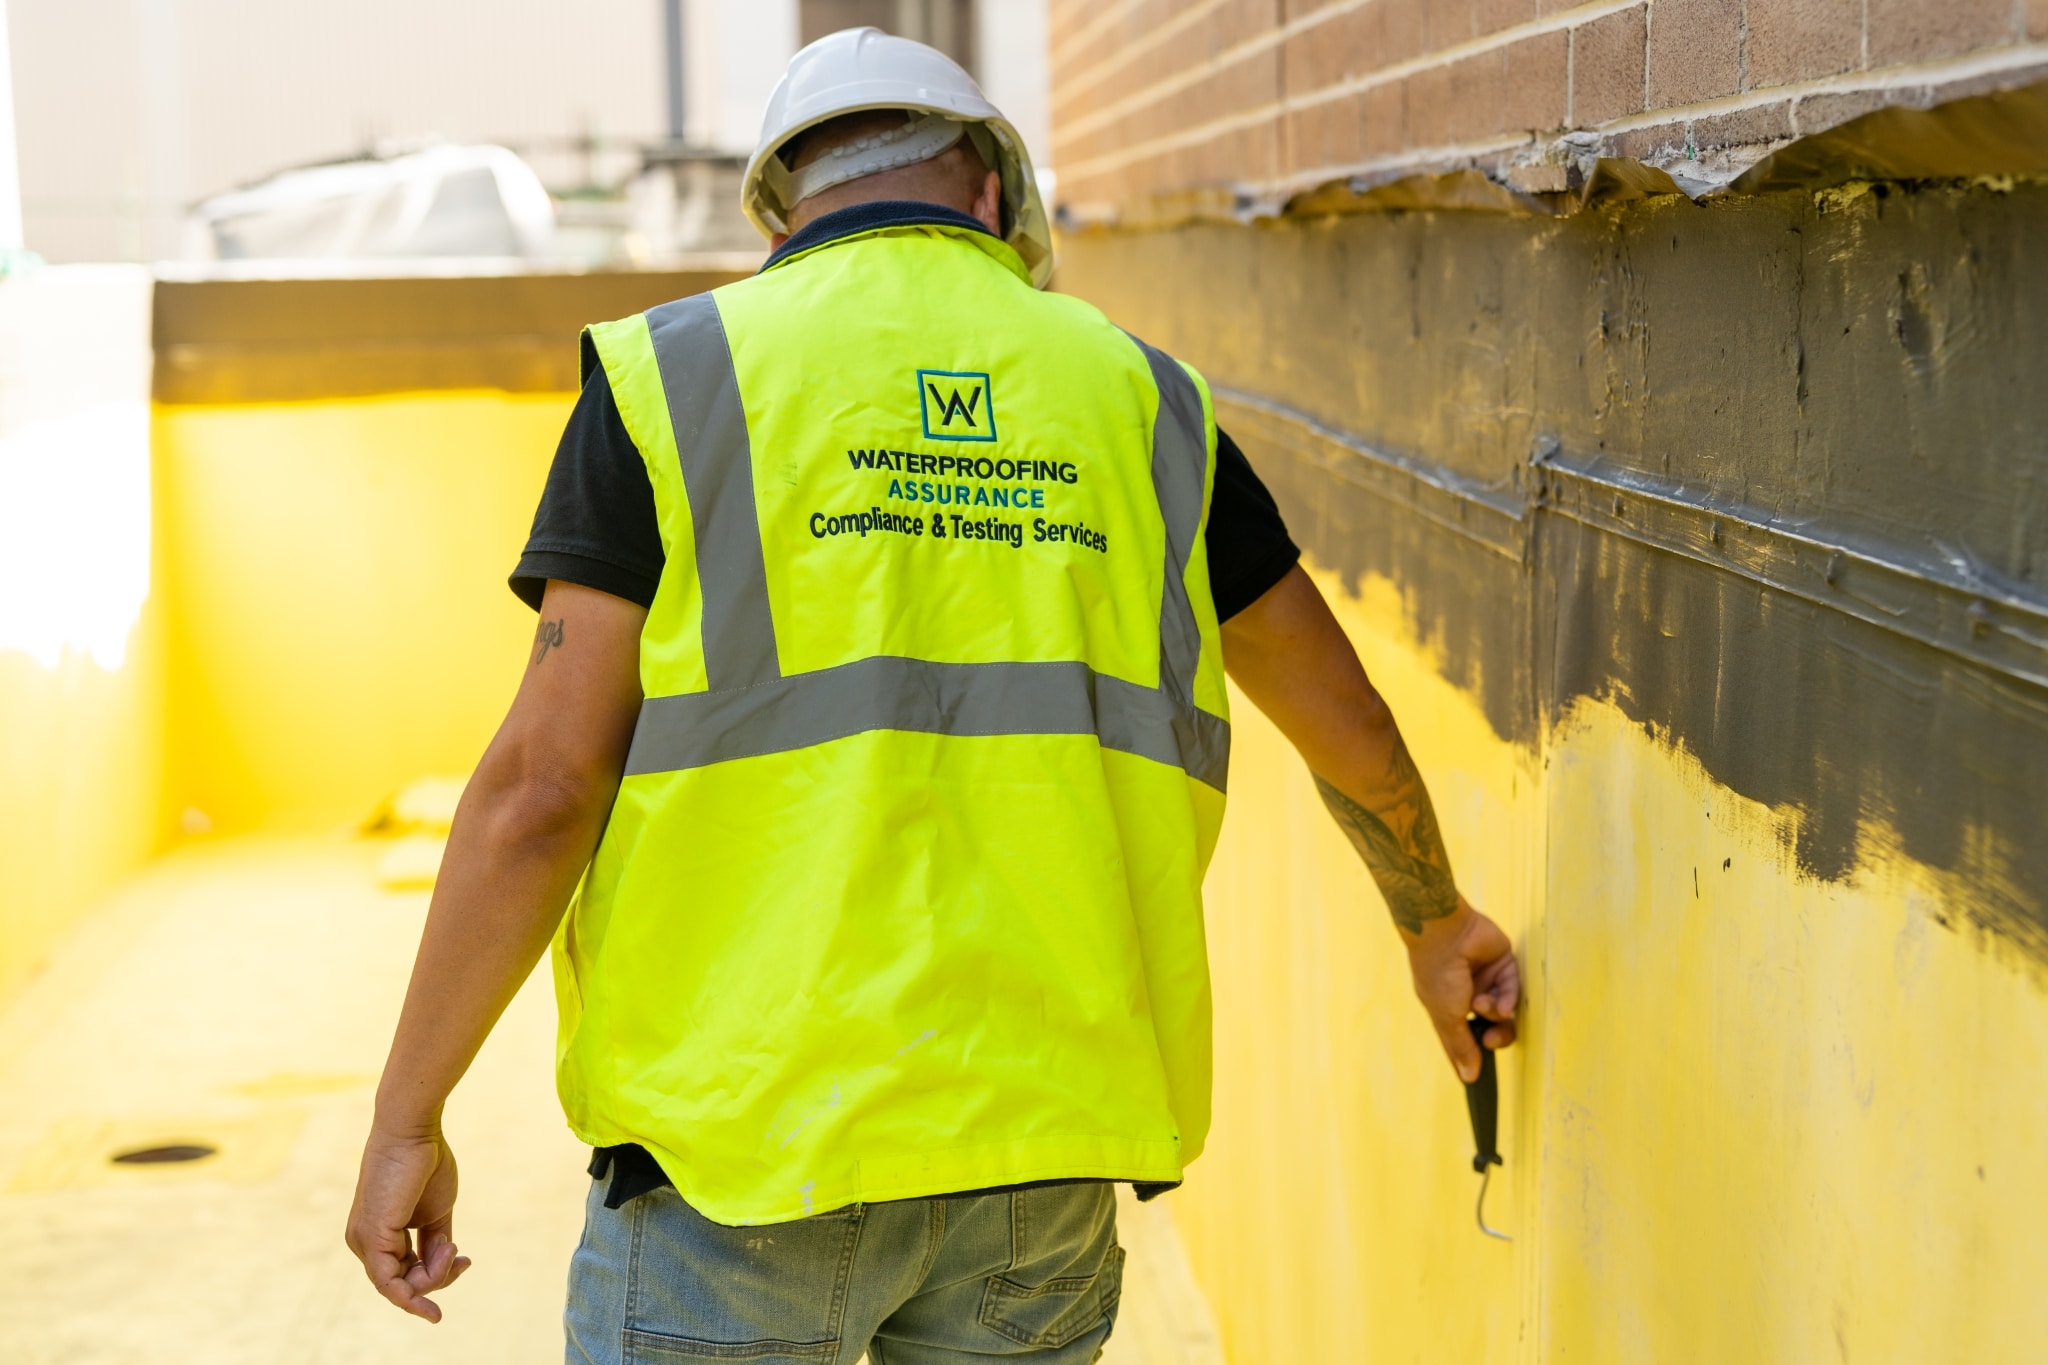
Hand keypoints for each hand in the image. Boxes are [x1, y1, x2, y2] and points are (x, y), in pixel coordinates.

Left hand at [344, 1126, 470, 1321]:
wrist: (413, 1131)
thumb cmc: (426, 1162)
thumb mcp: (436, 1211)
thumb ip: (435, 1240)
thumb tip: (442, 1263)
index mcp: (379, 1234)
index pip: (405, 1273)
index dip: (438, 1274)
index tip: (465, 1260)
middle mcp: (364, 1243)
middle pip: (402, 1283)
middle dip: (438, 1277)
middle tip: (460, 1255)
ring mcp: (364, 1242)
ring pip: (398, 1287)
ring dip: (434, 1276)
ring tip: (451, 1249)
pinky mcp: (371, 1239)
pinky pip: (389, 1284)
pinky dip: (413, 1294)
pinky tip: (436, 1284)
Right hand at [1404, 899, 1519, 1082]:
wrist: (1445, 933)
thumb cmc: (1437, 973)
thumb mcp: (1445, 1016)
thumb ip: (1460, 1046)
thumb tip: (1469, 1078)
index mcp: (1448, 1008)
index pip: (1464, 1039)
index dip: (1471, 1056)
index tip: (1477, 1075)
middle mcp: (1468, 996)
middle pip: (1491, 1028)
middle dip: (1494, 1037)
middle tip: (1489, 1039)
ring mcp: (1486, 981)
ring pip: (1503, 1011)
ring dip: (1495, 1013)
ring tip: (1483, 1004)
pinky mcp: (1503, 965)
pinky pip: (1513, 990)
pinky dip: (1508, 999)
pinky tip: (1501, 1003)